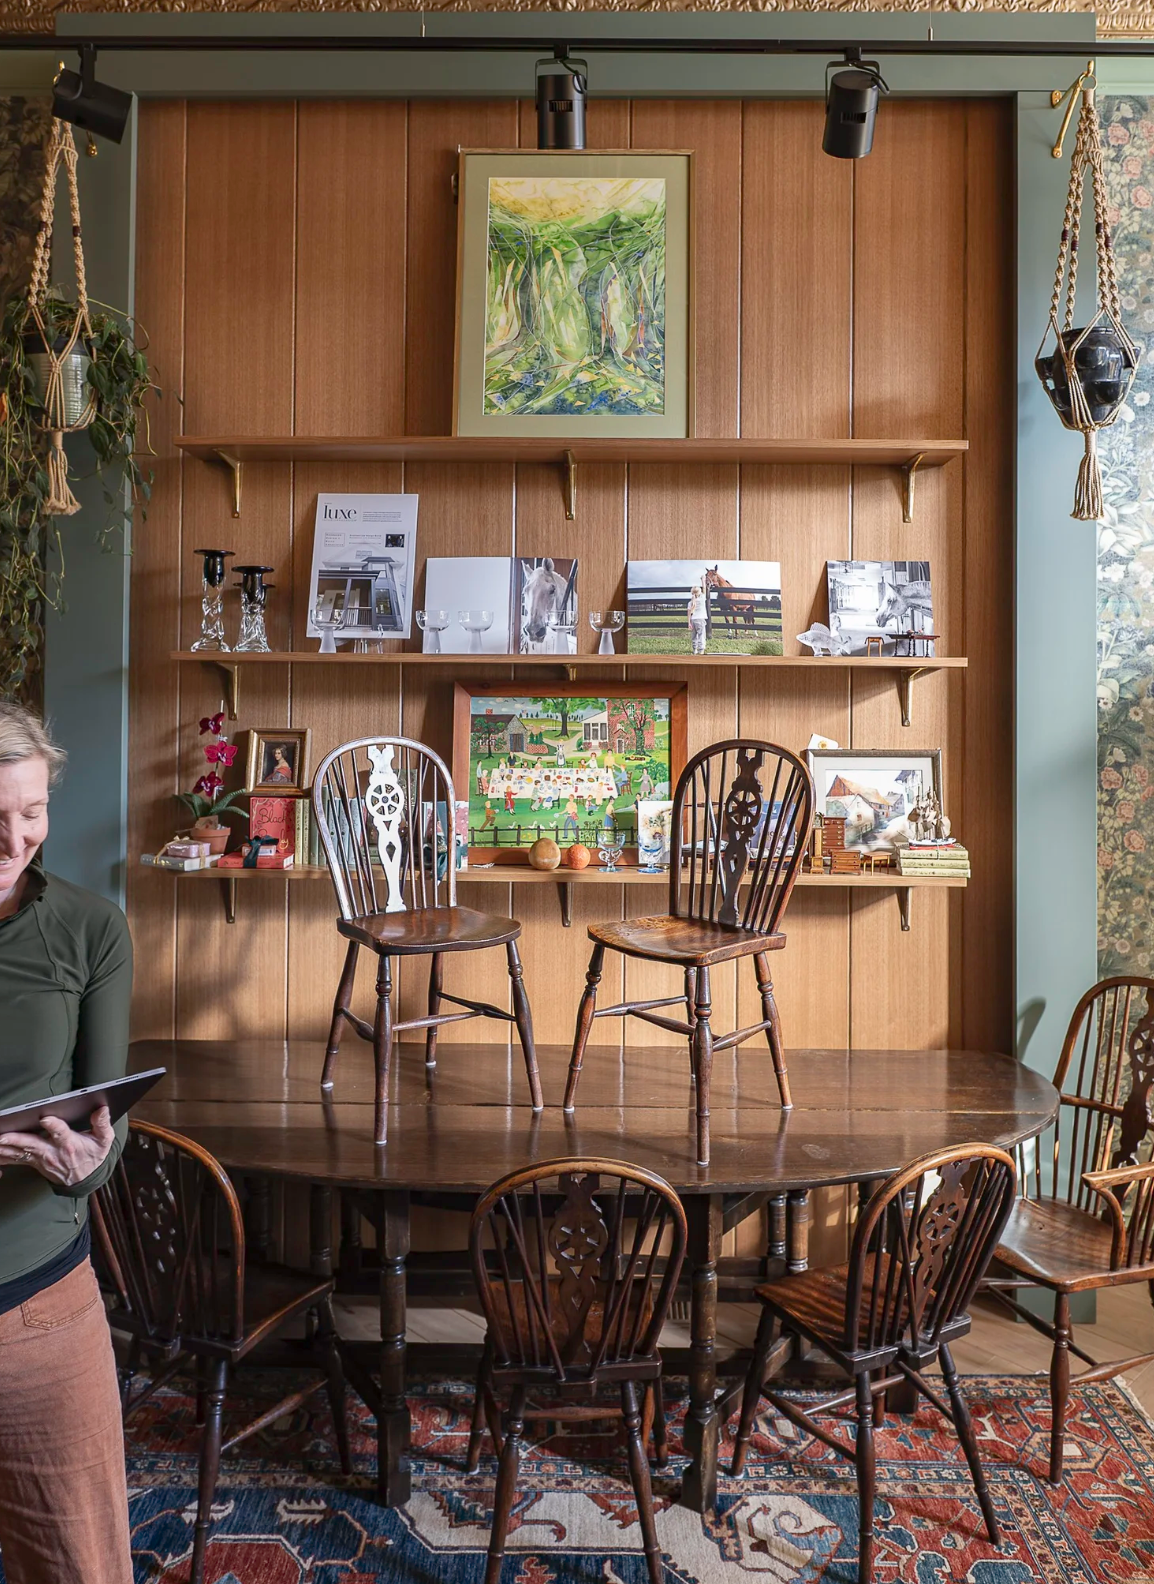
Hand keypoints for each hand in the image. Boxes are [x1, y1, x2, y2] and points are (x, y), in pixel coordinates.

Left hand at [0, 1105, 115, 1185]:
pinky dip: (3, 1157)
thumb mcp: (104, 1141)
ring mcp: (41, 1159)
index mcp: (70, 1144)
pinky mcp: (33, 1162)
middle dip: (17, 1140)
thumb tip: (102, 1108)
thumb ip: (102, 1124)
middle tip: (3, 1135)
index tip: (45, 1119)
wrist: (84, 1179)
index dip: (54, 1126)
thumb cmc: (93, 1156)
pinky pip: (15, 1159)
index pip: (61, 1133)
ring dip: (5, 1148)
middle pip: (33, 1144)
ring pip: (20, 1152)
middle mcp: (53, 1152)